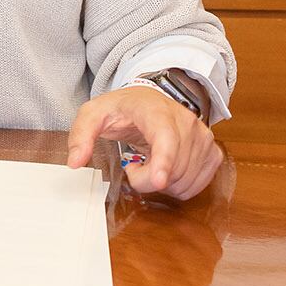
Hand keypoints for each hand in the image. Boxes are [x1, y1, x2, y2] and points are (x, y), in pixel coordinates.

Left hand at [66, 85, 221, 199]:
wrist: (151, 99)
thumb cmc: (124, 108)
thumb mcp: (94, 114)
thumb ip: (81, 135)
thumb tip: (75, 161)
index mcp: (157, 111)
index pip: (166, 138)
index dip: (164, 161)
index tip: (159, 181)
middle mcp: (186, 122)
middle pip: (173, 168)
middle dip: (146, 179)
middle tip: (131, 164)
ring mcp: (202, 137)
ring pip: (185, 180)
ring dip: (161, 184)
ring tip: (148, 163)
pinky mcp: (211, 151)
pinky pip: (197, 185)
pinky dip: (178, 187)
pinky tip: (165, 171)